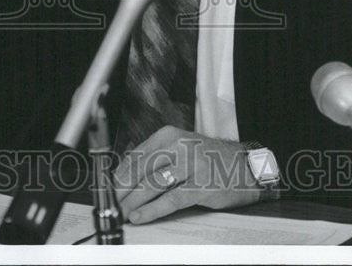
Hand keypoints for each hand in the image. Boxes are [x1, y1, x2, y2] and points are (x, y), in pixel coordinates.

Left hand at [113, 125, 260, 223]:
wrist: (245, 167)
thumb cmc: (208, 159)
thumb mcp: (180, 148)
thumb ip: (155, 159)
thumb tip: (125, 177)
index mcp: (169, 136)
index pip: (135, 155)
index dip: (118, 175)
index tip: (106, 189)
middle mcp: (179, 146)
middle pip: (140, 170)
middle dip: (121, 190)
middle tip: (109, 204)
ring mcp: (190, 165)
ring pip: (152, 185)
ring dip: (132, 202)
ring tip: (120, 213)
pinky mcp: (200, 185)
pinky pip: (170, 200)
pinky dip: (151, 210)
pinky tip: (140, 216)